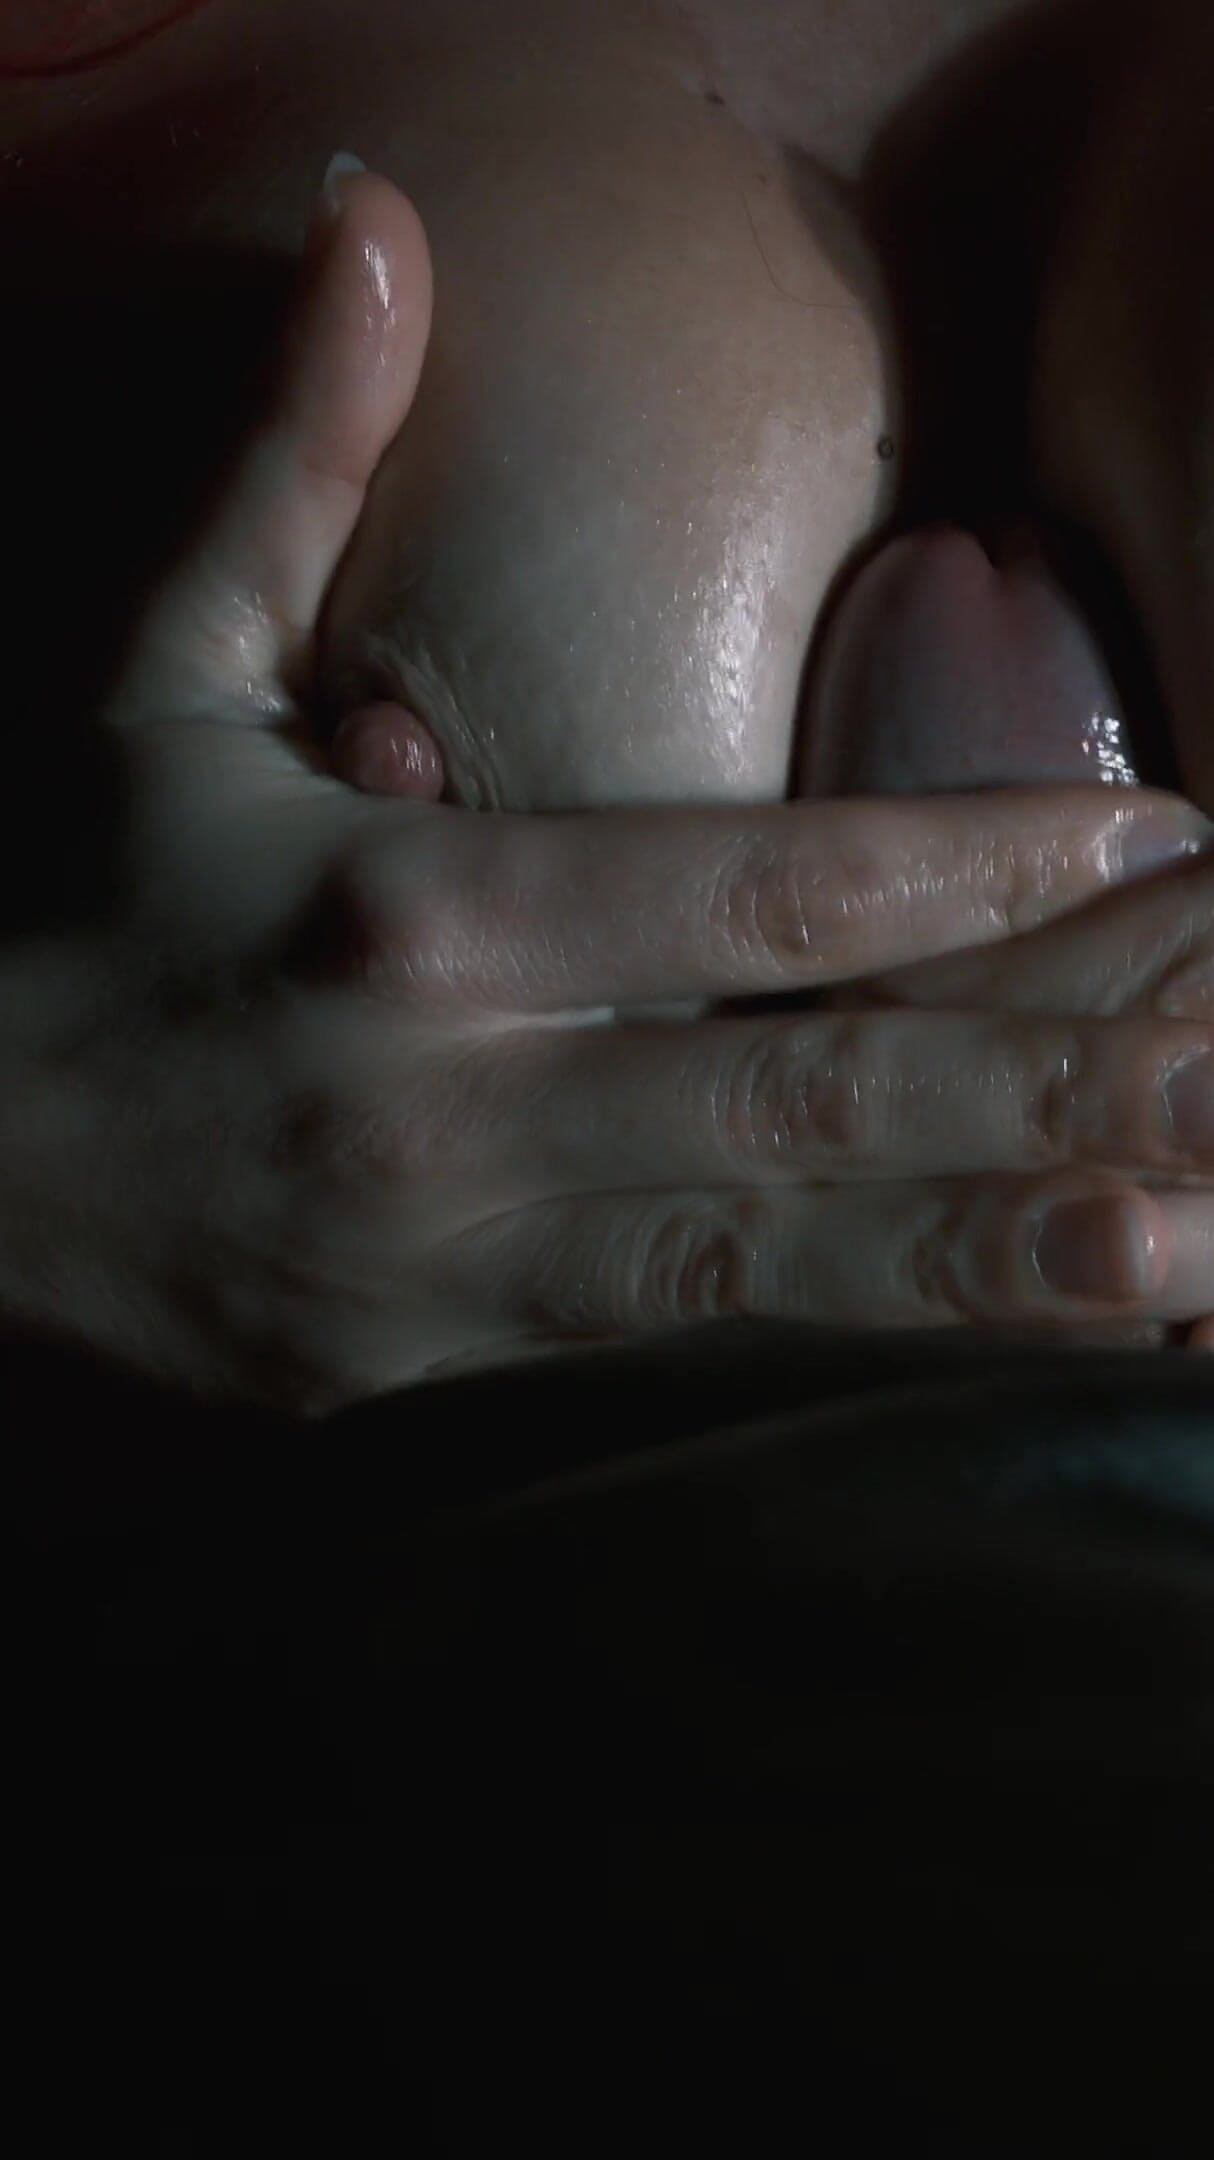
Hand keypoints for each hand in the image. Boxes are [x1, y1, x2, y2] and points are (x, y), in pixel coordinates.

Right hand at [1, 166, 1208, 1415]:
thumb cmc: (87, 912)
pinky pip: (685, 1378)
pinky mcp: (441, 1391)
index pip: (751, 889)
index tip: (1159, 843)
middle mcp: (459, 1103)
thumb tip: (372, 220)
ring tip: (1185, 1257)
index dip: (970, 866)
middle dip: (1047, 1084)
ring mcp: (456, 1275)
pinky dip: (851, 1370)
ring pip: (775, 1275)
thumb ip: (296, 463)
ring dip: (993, 1261)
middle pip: (808, 1099)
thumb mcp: (160, 679)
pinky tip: (992, 1360)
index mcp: (415, 915)